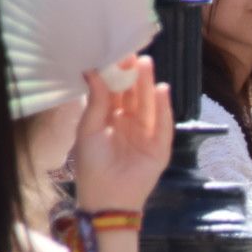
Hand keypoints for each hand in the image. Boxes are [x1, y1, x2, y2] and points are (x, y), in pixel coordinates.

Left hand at [73, 55, 173, 212]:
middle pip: (134, 94)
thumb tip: (93, 71)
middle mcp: (130, 122)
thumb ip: (96, 102)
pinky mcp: (160, 147)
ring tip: (146, 64)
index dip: (116, 73)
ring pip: (148, 105)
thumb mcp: (88, 130)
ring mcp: (147, 134)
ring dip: (148, 85)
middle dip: (134, 74)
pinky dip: (163, 108)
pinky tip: (161, 90)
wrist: (106, 199)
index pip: (116, 91)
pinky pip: (163, 124)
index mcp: (110, 118)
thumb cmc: (92, 166)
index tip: (116, 52)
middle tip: (133, 53)